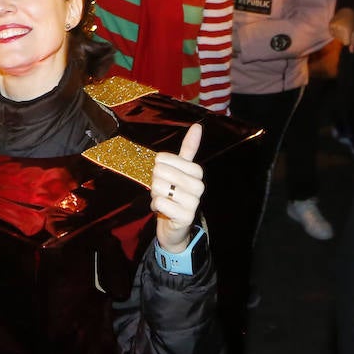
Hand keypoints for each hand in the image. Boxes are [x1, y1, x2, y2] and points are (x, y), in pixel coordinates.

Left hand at [151, 123, 204, 252]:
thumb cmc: (174, 195)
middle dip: (155, 183)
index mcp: (196, 171)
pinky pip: (160, 202)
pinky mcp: (186, 216)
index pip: (163, 158)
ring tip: (164, 201)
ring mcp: (194, 202)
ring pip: (159, 187)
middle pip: (159, 172)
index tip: (166, 178)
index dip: (157, 168)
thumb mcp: (180, 171)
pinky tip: (163, 210)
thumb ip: (189, 149)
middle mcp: (198, 186)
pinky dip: (155, 206)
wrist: (175, 226)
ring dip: (155, 195)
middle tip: (163, 192)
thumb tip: (198, 126)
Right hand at [329, 8, 353, 51]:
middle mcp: (340, 28)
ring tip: (342, 26)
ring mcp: (335, 26)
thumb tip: (352, 52)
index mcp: (347, 30)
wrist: (346, 11)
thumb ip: (353, 43)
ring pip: (336, 37)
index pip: (346, 43)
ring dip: (339, 34)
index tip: (350, 33)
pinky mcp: (330, 24)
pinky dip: (334, 32)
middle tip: (346, 28)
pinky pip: (332, 33)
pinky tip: (338, 26)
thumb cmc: (352, 23)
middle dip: (344, 36)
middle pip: (340, 40)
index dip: (348, 39)